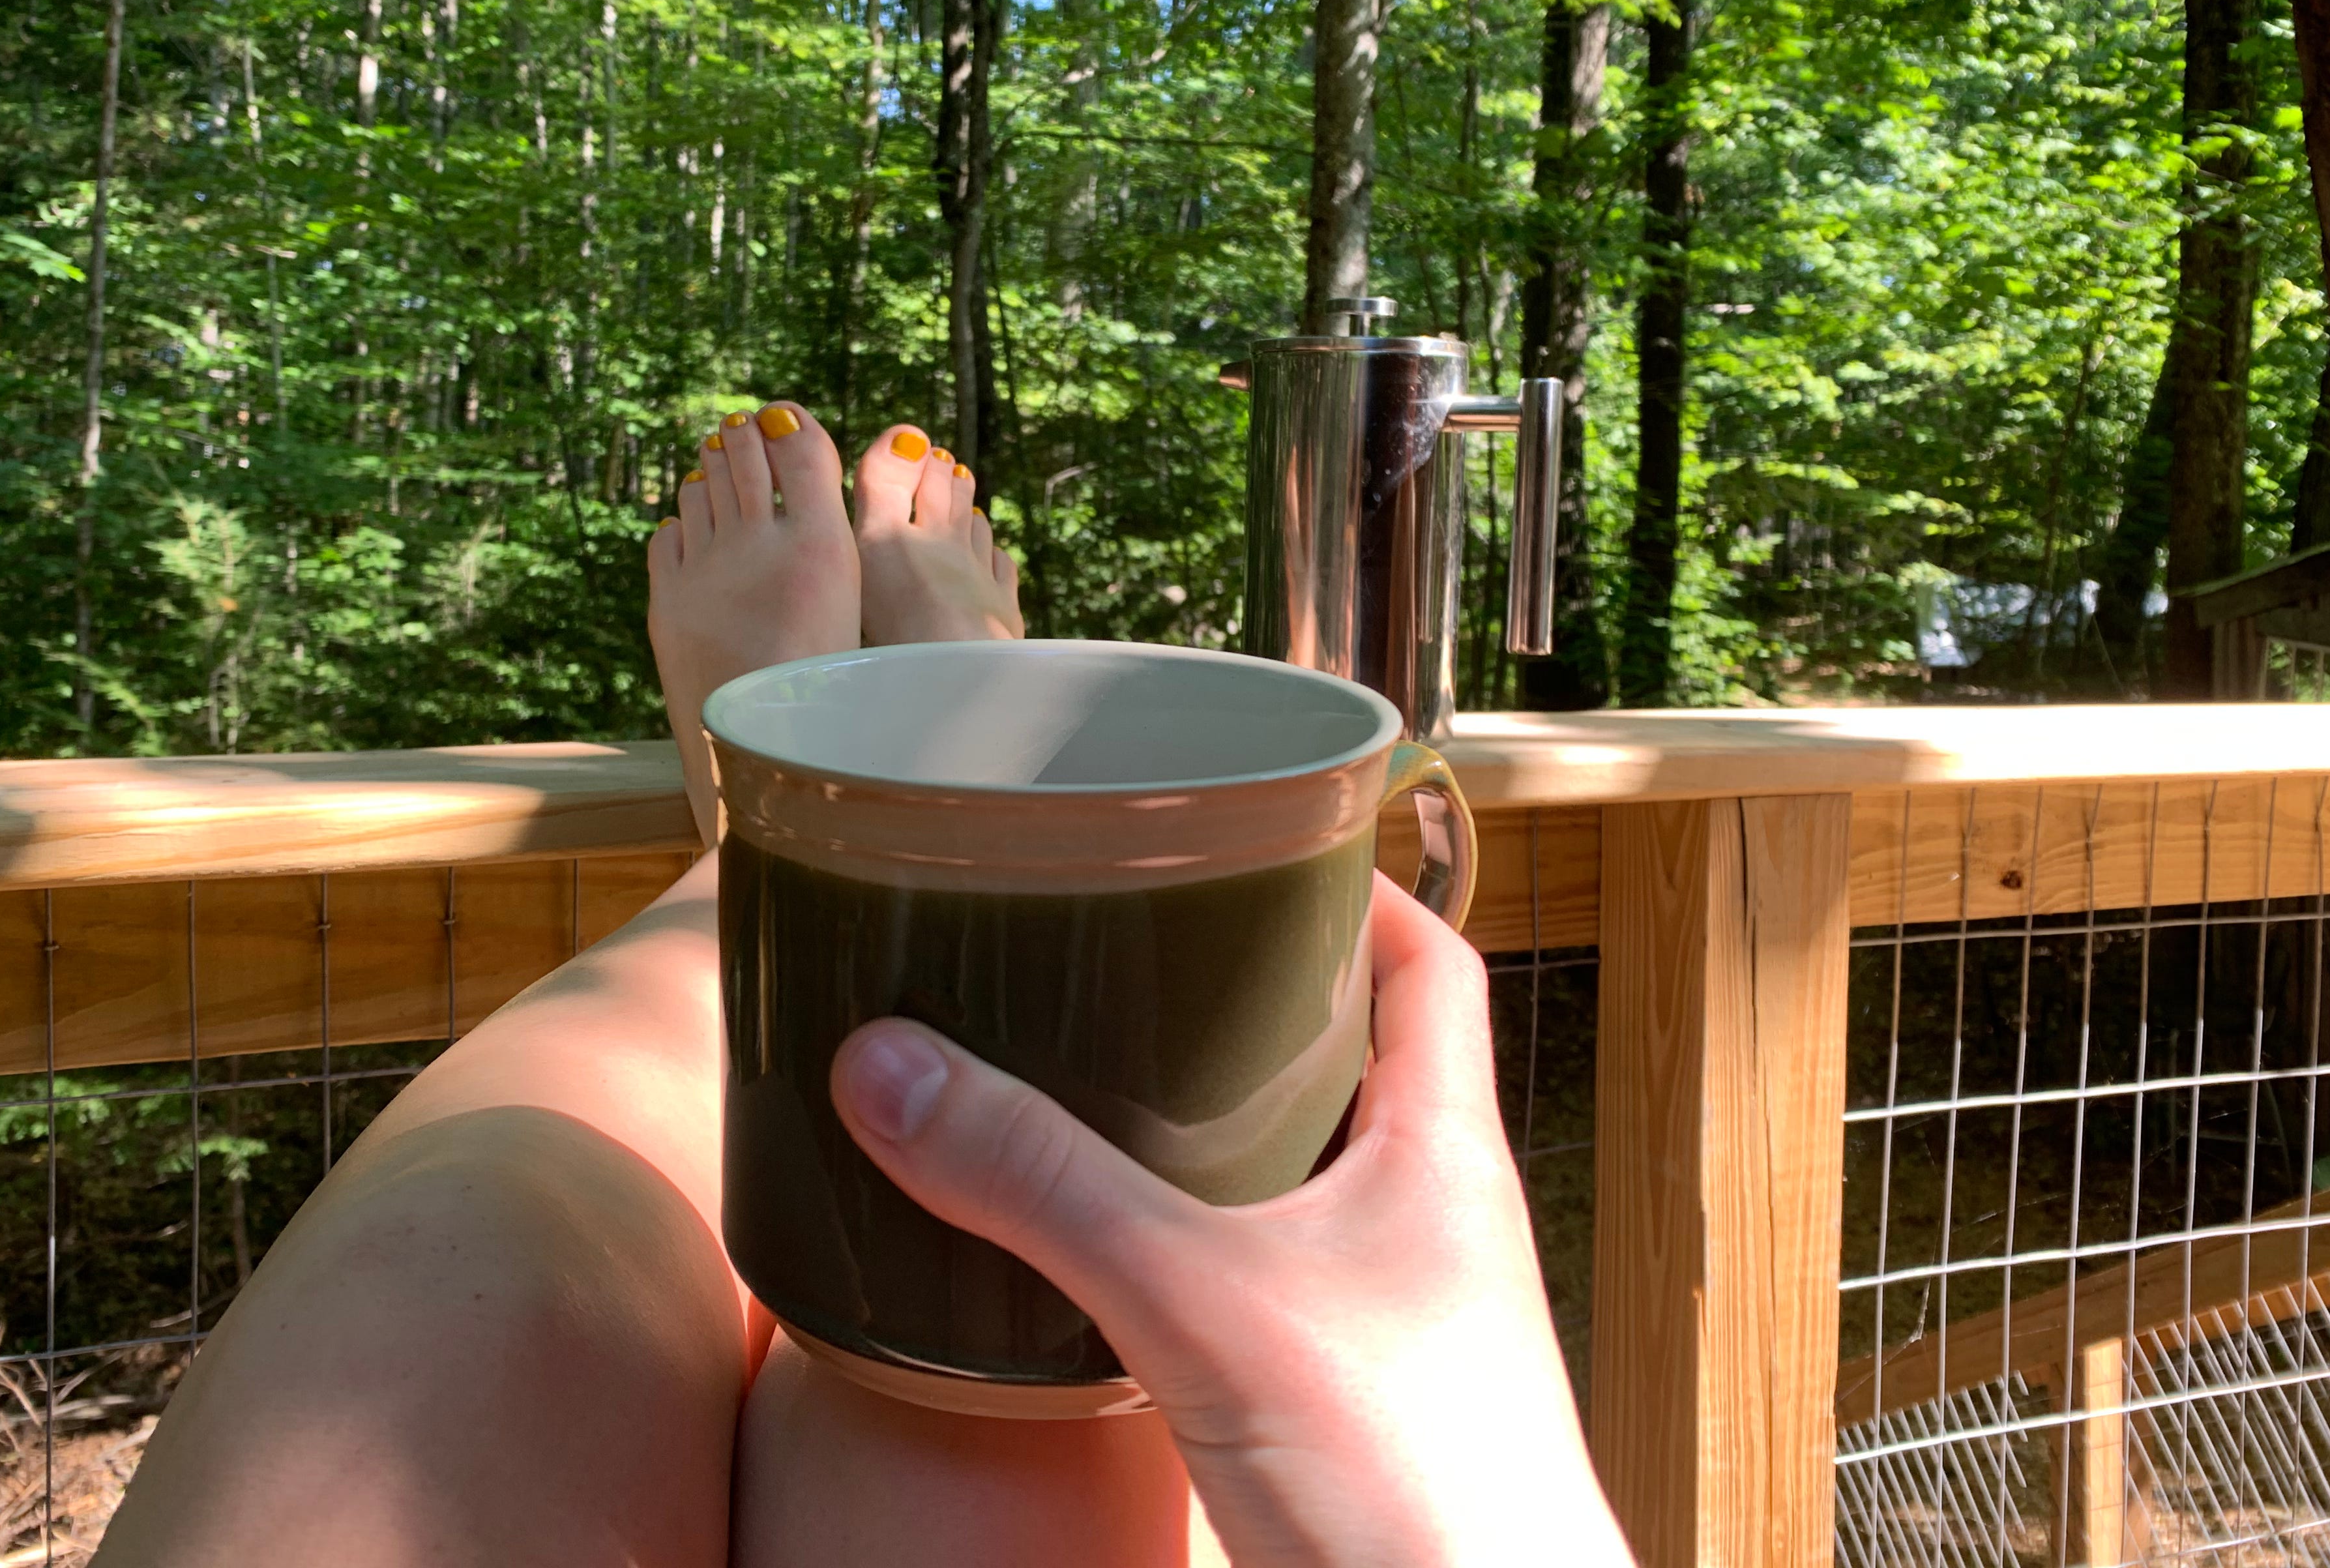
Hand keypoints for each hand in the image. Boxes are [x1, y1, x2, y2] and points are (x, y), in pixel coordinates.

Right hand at [830, 872, 1631, 1567]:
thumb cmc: (1413, 1488)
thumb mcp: (1203, 1306)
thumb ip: (1047, 1187)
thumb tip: (887, 1066)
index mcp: (1442, 1149)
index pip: (1427, 961)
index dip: (1352, 885)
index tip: (1250, 840)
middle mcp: (1431, 1220)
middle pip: (1353, 1059)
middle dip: (1245, 1002)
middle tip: (1123, 954)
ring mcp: (1392, 1318)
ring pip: (1300, 1178)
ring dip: (1208, 1132)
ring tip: (1084, 1085)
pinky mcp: (1339, 1405)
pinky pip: (1260, 1284)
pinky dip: (1187, 1249)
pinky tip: (1097, 1261)